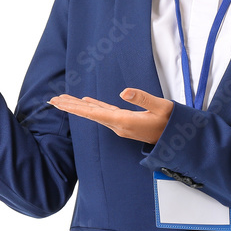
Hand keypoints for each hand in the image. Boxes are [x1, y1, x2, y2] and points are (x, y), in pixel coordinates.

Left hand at [47, 88, 173, 144]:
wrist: (178, 139)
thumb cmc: (171, 122)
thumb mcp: (161, 107)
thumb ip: (142, 98)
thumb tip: (124, 92)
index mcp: (123, 121)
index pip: (93, 113)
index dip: (75, 107)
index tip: (59, 103)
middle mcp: (118, 125)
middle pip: (89, 114)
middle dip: (70, 107)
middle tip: (52, 100)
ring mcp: (121, 125)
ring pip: (95, 114)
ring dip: (79, 107)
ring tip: (63, 100)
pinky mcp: (125, 123)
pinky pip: (104, 113)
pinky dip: (93, 107)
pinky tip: (87, 102)